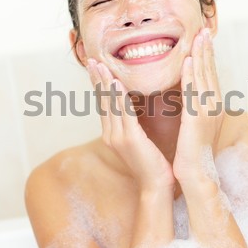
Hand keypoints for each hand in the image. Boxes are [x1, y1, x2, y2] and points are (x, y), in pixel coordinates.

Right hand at [87, 59, 174, 192]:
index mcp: (111, 134)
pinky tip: (117, 83)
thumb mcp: (138, 141)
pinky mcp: (129, 139)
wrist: (156, 186)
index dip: (100, 86)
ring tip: (100, 65)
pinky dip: (119, 97)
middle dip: (97, 80)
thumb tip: (132, 110)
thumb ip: (132, 125)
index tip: (97, 68)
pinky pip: (123, 113)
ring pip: (110, 104)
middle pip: (102, 102)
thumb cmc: (151, 164)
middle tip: (92, 60)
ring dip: (105, 83)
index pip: (104, 105)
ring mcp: (117, 137)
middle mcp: (110, 134)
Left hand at [173, 28, 224, 191]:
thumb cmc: (192, 148)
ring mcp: (207, 111)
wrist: (194, 171)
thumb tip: (189, 93)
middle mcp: (214, 105)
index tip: (204, 39)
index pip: (210, 75)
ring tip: (199, 37)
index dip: (208, 56)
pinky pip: (194, 92)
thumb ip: (194, 105)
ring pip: (205, 78)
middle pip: (210, 72)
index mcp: (213, 106)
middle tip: (204, 30)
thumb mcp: (195, 122)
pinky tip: (189, 61)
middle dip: (207, 50)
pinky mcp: (197, 118)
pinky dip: (192, 75)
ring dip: (202, 55)